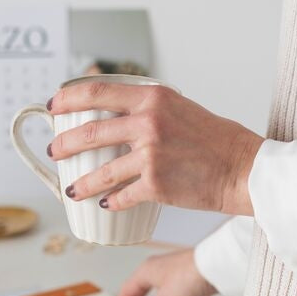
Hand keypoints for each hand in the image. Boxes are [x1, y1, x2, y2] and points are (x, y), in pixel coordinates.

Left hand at [47, 82, 263, 214]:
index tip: (53, 106)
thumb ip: (148, 109)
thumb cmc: (216, 139)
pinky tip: (105, 204)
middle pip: (90, 133)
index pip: (98, 91)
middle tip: (56, 151)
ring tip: (72, 189)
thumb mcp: (179, 109)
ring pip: (101, 172)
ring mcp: (150, 154)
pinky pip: (121, 196)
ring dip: (81, 183)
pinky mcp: (155, 184)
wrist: (243, 168)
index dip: (69, 99)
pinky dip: (111, 202)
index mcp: (153, 98)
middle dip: (64, 144)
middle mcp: (148, 122)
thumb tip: (117, 116)